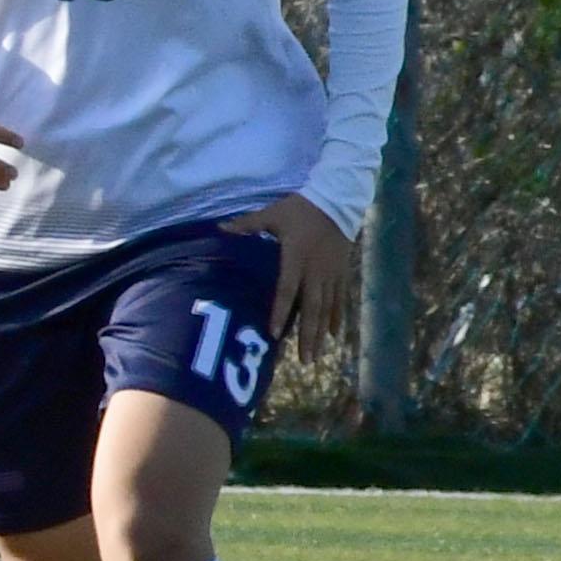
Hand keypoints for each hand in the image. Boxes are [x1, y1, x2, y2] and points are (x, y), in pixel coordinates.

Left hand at [223, 192, 353, 362]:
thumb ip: (246, 225)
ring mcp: (331, 274)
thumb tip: (219, 228)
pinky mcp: (342, 272)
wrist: (337, 200)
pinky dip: (337, 317)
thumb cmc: (300, 209)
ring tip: (316, 355)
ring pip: (327, 308)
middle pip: (311, 308)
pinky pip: (340, 299)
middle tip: (304, 360)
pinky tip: (333, 335)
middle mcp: (315, 271)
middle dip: (307, 335)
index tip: (274, 334)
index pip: (286, 290)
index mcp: (295, 259)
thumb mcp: (272, 214)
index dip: (280, 312)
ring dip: (321, 333)